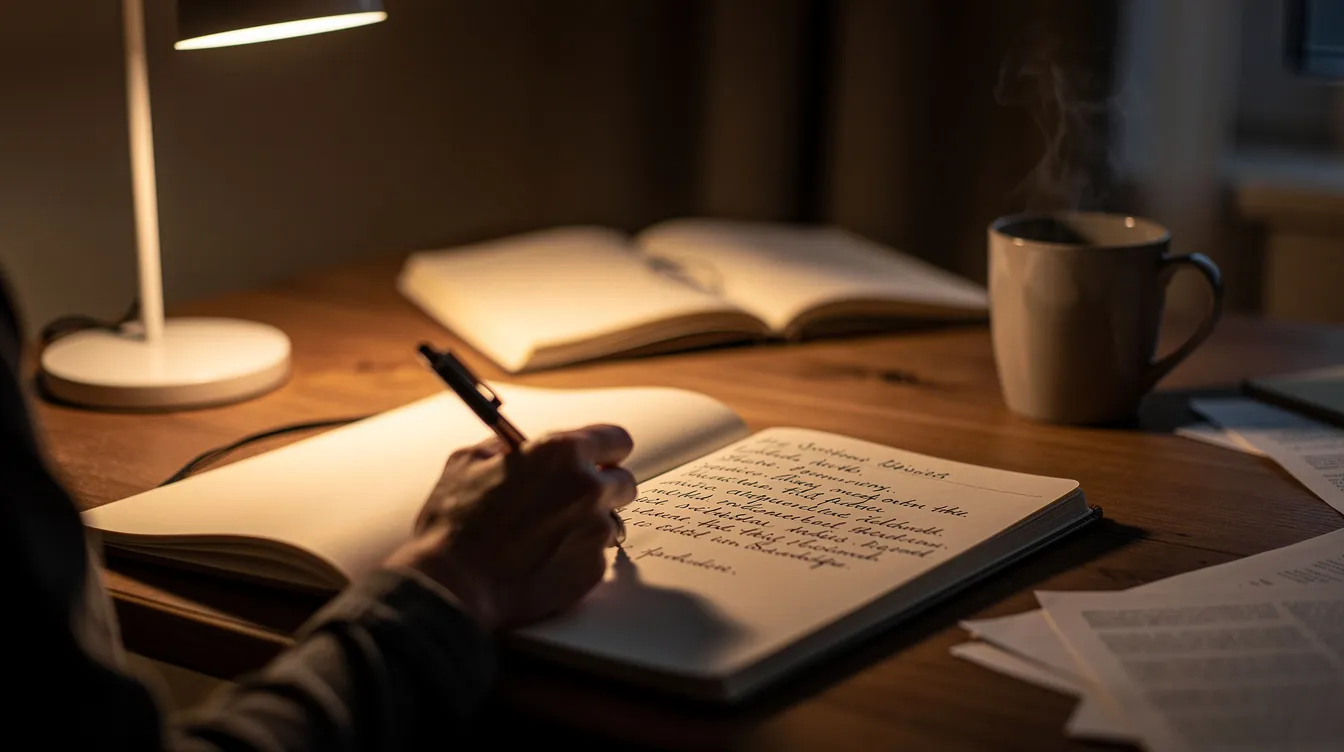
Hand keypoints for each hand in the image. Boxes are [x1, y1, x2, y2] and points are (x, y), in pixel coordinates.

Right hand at [385, 424, 636, 630]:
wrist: (454, 584)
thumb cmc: (455, 522)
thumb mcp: (468, 462)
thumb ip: (505, 447)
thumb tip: (518, 447)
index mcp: (563, 453)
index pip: (616, 440)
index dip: (607, 450)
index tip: (600, 459)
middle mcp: (589, 488)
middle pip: (623, 482)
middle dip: (603, 488)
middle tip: (573, 499)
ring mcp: (595, 531)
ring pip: (610, 522)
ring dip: (589, 525)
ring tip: (549, 537)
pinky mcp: (593, 569)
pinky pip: (596, 557)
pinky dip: (577, 558)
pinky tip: (544, 562)